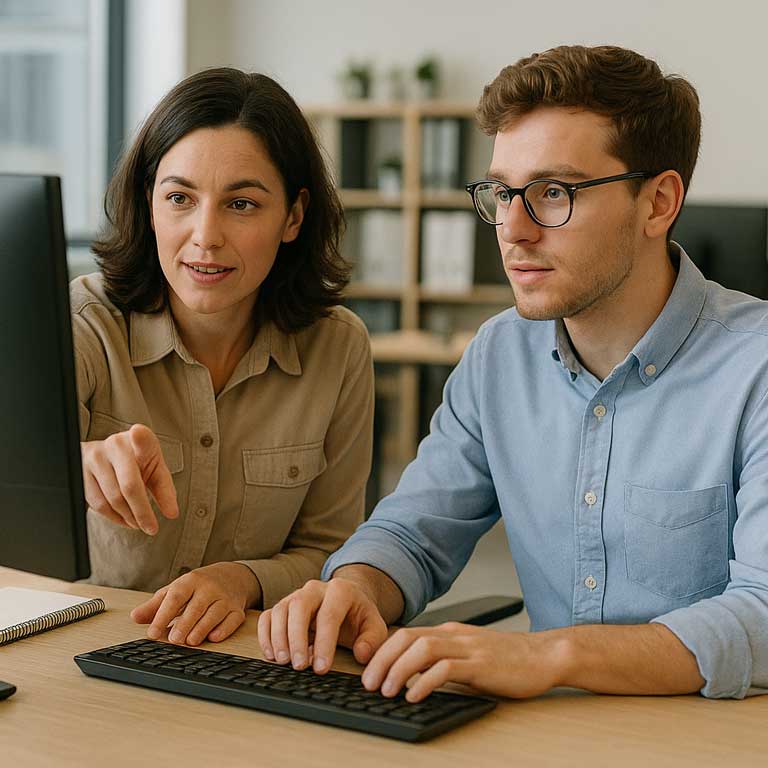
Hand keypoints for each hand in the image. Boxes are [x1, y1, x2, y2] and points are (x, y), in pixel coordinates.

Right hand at [81, 423, 177, 534]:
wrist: (108, 453)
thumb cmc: (138, 462)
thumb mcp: (155, 469)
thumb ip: (165, 489)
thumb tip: (172, 513)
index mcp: (140, 439)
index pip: (140, 437)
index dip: (139, 436)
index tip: (137, 432)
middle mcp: (115, 444)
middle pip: (129, 485)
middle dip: (142, 512)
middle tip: (151, 528)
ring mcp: (95, 457)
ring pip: (113, 499)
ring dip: (128, 517)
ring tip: (139, 523)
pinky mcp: (79, 470)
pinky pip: (97, 503)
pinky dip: (114, 517)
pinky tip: (124, 519)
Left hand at [131, 562, 261, 645]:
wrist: (232, 576)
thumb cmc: (198, 586)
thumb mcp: (176, 590)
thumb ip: (155, 605)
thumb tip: (135, 617)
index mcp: (190, 581)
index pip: (176, 597)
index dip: (163, 615)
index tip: (152, 632)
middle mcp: (209, 588)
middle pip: (196, 606)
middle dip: (185, 623)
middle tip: (174, 640)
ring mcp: (225, 598)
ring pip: (214, 613)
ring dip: (202, 628)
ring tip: (190, 641)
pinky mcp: (237, 609)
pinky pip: (233, 619)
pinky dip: (224, 629)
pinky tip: (214, 637)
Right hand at [257, 578, 388, 673]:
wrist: (347, 600)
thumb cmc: (358, 616)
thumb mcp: (374, 625)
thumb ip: (372, 639)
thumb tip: (361, 653)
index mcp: (340, 590)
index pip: (329, 615)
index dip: (324, 643)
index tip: (322, 668)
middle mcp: (315, 589)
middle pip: (299, 606)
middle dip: (297, 638)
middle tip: (299, 666)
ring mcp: (296, 595)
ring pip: (280, 610)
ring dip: (279, 638)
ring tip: (284, 663)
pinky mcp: (283, 606)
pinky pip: (268, 616)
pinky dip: (266, 635)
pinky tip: (271, 655)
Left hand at [361, 623, 564, 701]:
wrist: (545, 656)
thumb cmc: (508, 660)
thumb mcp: (469, 656)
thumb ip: (445, 661)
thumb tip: (415, 679)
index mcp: (450, 632)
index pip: (406, 634)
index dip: (382, 651)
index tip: (369, 672)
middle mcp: (455, 635)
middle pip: (407, 638)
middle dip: (383, 659)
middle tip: (369, 684)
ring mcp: (468, 647)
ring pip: (423, 648)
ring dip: (399, 669)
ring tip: (387, 691)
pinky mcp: (481, 664)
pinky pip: (446, 668)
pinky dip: (425, 681)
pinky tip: (415, 696)